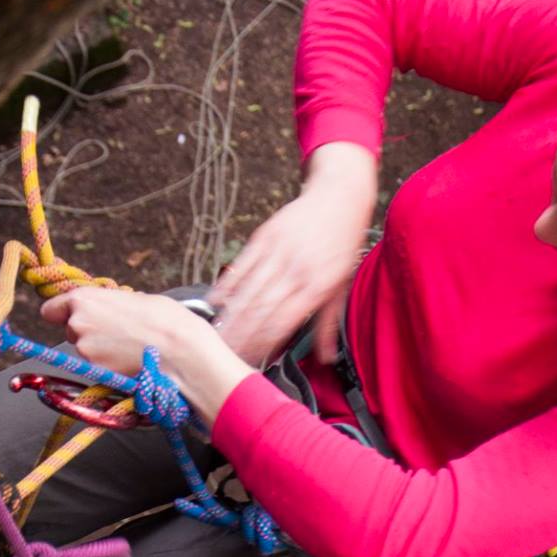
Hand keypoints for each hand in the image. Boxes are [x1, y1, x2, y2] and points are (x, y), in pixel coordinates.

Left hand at [40, 287, 249, 428]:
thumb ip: (114, 303)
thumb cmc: (168, 321)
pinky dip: (111, 367)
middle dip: (89, 332)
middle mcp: (78, 326)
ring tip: (131, 348)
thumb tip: (112, 309)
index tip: (71, 317)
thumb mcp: (139, 299)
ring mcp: (86, 353)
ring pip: (85, 351)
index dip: (62, 313)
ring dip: (102, 351)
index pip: (52, 309)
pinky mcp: (98, 375)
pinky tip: (133, 362)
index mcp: (85, 300)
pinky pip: (99, 369)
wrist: (184, 354)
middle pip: (71, 330)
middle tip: (118, 333)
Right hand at [211, 141, 376, 365]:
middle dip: (240, 336)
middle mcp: (294, 271)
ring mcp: (277, 253)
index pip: (282, 323)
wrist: (339, 197)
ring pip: (247, 291)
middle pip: (260, 311)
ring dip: (229, 316)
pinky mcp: (264, 237)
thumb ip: (329, 325)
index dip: (262, 345)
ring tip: (215, 335)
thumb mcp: (342, 286)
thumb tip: (326, 358)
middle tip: (222, 354)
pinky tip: (213, 302)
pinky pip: (241, 266)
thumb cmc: (343, 243)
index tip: (248, 360)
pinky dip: (225, 285)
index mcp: (315, 287)